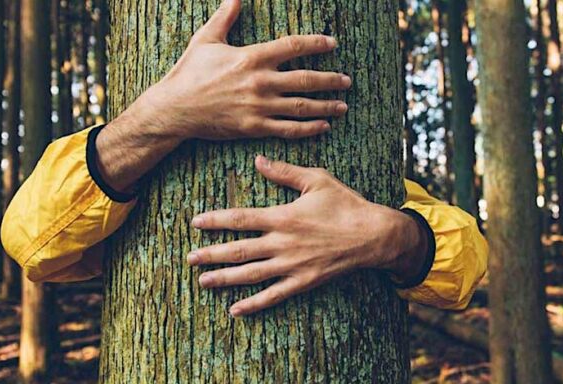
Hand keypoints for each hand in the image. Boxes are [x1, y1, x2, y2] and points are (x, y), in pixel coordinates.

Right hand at [134, 0, 351, 140]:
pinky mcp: (253, 127)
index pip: (293, 46)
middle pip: (305, 79)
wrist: (174, 108)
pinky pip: (287, 129)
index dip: (316, 43)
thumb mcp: (205, 40)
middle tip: (347, 80)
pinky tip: (323, 126)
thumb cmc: (188, 73)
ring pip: (301, 106)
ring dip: (325, 105)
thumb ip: (225, 18)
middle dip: (330, 79)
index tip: (332, 43)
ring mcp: (258, 106)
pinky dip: (308, 128)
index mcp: (251, 57)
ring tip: (342, 105)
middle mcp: (260, 82)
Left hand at [188, 156, 427, 316]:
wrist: (373, 235)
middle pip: (239, 250)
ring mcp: (291, 265)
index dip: (216, 220)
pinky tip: (235, 310)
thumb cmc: (346, 204)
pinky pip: (274, 295)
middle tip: (189, 258)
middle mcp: (282, 243)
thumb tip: (258, 160)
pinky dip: (253, 304)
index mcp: (283, 216)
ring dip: (224, 279)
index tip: (195, 223)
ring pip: (251, 275)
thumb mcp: (316, 180)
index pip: (240, 218)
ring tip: (203, 281)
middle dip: (211, 254)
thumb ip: (285, 172)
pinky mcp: (303, 282)